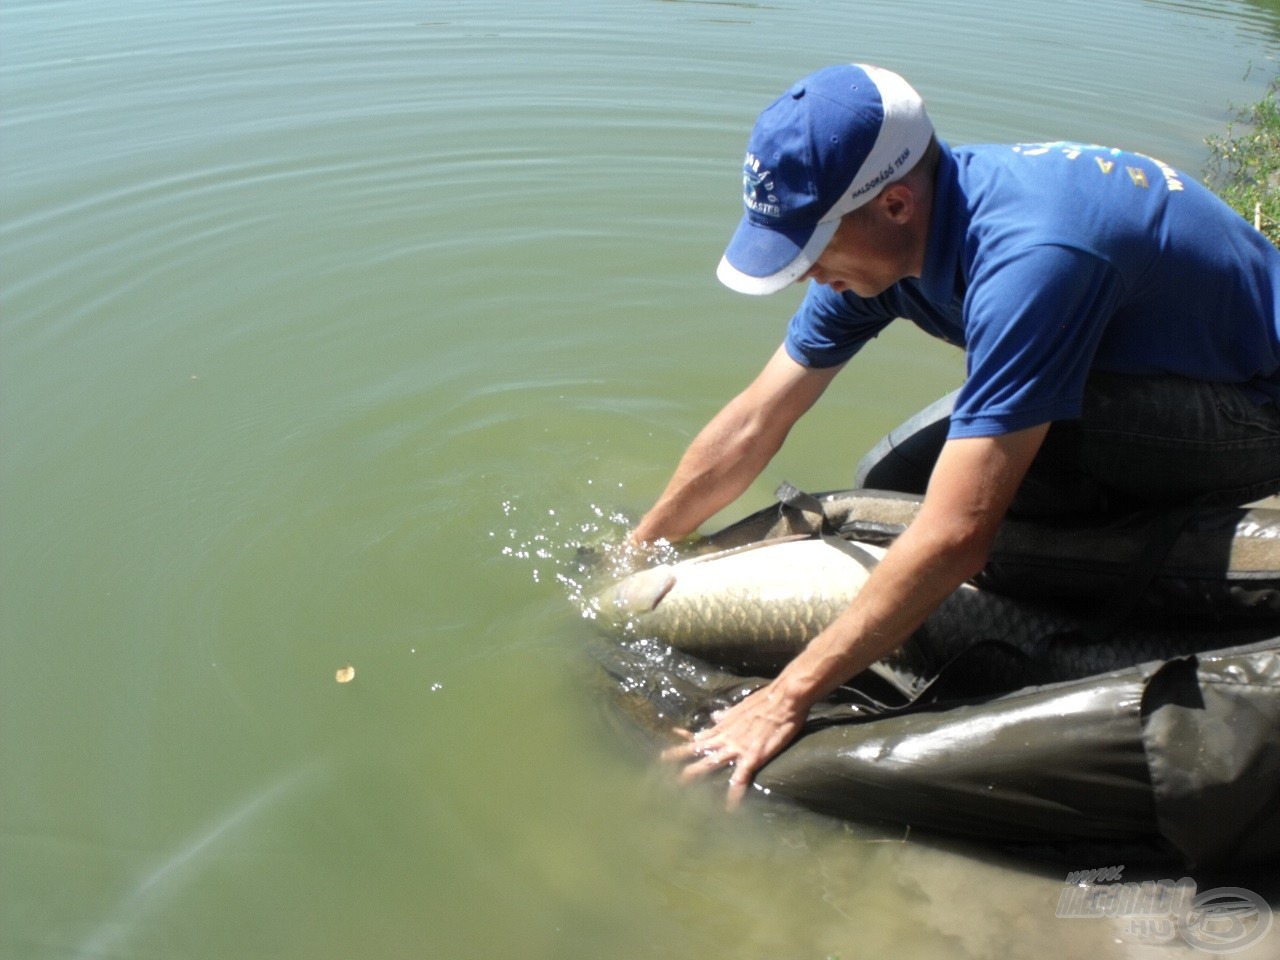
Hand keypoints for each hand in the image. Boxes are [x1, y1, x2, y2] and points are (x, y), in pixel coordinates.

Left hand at [661, 682, 807, 809]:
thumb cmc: (765, 701)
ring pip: (709, 763)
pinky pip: (740, 778)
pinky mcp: (752, 756)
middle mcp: (725, 738)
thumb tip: (715, 716)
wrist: (783, 699)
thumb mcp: (740, 707)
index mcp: (723, 727)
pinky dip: (734, 794)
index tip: (665, 752)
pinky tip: (730, 808)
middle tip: (662, 772)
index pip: (697, 737)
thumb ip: (726, 715)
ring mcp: (736, 748)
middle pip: (696, 751)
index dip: (681, 744)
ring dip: (694, 775)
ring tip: (680, 786)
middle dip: (678, 761)